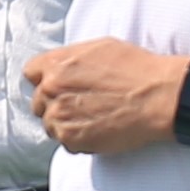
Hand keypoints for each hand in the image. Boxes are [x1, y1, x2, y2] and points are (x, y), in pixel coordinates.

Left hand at [24, 41, 179, 156]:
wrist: (158, 96)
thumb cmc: (136, 69)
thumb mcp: (100, 48)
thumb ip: (71, 59)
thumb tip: (60, 68)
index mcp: (56, 64)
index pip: (31, 73)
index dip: (45, 80)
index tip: (58, 87)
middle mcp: (51, 89)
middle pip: (39, 102)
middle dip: (55, 104)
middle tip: (81, 105)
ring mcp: (59, 116)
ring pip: (50, 125)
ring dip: (66, 124)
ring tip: (93, 119)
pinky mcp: (72, 139)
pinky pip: (65, 143)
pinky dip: (79, 140)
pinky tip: (99, 130)